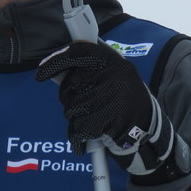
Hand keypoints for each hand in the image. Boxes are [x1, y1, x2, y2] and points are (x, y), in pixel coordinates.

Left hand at [36, 41, 174, 175]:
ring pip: (72, 108)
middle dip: (67, 97)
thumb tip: (55, 69)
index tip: (41, 72)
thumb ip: (89, 69)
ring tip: (88, 119)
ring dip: (73, 118)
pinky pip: (80, 128)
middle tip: (77, 103)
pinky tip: (83, 138)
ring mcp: (115, 99)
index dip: (56, 60)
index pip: (78, 52)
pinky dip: (77, 136)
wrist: (150, 126)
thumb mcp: (111, 75)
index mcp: (113, 61)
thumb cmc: (121, 98)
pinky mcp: (113, 122)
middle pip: (71, 84)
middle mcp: (115, 76)